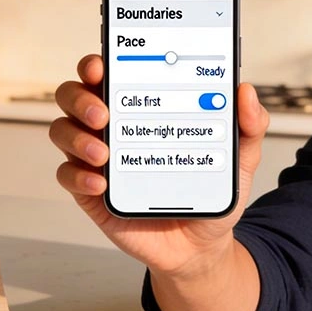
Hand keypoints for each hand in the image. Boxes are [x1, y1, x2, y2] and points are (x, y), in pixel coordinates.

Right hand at [48, 54, 269, 277]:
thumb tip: (246, 92)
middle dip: (80, 97)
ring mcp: (98, 159)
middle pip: (74, 96)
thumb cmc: (209, 191)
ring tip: (104, 154)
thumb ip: (249, 125)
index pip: (108, 74)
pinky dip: (78, 175)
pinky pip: (68, 176)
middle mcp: (112, 127)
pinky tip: (100, 182)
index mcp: (141, 107)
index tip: (102, 65)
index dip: (97, 64)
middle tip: (103, 112)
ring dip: (76, 137)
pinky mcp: (91, 193)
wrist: (201, 246)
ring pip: (62, 131)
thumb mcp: (239, 158)